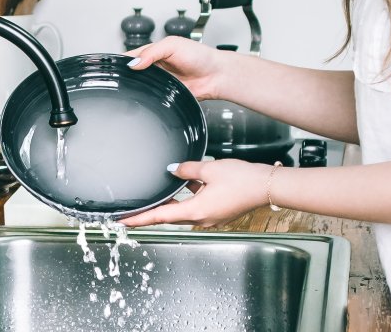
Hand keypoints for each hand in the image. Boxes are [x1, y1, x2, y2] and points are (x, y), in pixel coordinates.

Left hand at [120, 159, 266, 228]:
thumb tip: (173, 169)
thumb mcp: (209, 169)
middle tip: (133, 210)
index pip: (160, 216)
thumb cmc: (242, 179)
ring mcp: (211, 217)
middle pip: (170, 215)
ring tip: (158, 192)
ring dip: (172, 202)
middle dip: (152, 211)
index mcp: (196, 210)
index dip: (140, 219)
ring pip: (184, 209)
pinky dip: (189, 196)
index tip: (124, 221)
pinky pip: (197, 205)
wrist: (266, 186)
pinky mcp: (218, 211)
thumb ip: (187, 169)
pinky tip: (188, 182)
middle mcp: (201, 218)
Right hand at [126, 36, 232, 100]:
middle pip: (133, 72)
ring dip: (137, 86)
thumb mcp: (173, 45)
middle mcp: (156, 66)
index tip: (115, 65)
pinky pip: (152, 97)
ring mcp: (160, 81)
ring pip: (140, 85)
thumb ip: (152, 52)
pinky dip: (147, 97)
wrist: (216, 76)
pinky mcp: (165, 94)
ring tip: (134, 85)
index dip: (123, 60)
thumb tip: (134, 63)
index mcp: (155, 51)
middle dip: (128, 75)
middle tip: (122, 77)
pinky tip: (145, 95)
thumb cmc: (200, 56)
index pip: (133, 55)